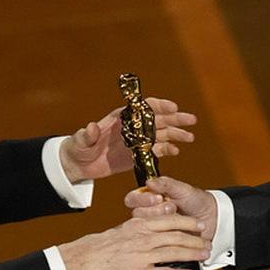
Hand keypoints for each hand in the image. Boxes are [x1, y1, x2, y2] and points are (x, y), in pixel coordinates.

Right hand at [57, 215, 210, 269]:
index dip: (188, 222)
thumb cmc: (100, 246)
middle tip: (207, 243)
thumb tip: (153, 223)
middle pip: (177, 237)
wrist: (85, 261)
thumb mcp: (123, 229)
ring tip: (204, 256)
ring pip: (174, 253)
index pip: (170, 220)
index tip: (198, 225)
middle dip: (195, 240)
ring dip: (192, 254)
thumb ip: (140, 226)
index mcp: (140, 225)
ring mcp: (143, 256)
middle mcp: (144, 238)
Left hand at [59, 98, 196, 182]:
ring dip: (176, 134)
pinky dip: (166, 150)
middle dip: (175, 119)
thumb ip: (88, 135)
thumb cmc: (78, 147)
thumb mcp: (81, 141)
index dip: (159, 106)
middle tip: (191, 120)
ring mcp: (136, 141)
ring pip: (160, 135)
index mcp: (121, 118)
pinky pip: (155, 151)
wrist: (79, 164)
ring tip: (190, 137)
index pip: (144, 107)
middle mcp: (132, 127)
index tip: (173, 107)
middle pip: (158, 120)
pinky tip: (176, 151)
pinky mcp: (136, 156)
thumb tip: (92, 127)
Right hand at [125, 175, 216, 240]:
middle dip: (155, 212)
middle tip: (172, 208)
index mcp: (149, 199)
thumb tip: (150, 181)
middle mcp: (149, 214)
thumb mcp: (182, 190)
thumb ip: (166, 185)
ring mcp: (155, 229)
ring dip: (163, 223)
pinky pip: (158, 243)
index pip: (133, 199)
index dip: (142, 199)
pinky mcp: (162, 242)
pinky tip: (181, 233)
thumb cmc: (196, 200)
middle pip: (137, 215)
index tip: (158, 198)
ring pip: (146, 230)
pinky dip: (170, 238)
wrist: (213, 217)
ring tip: (179, 218)